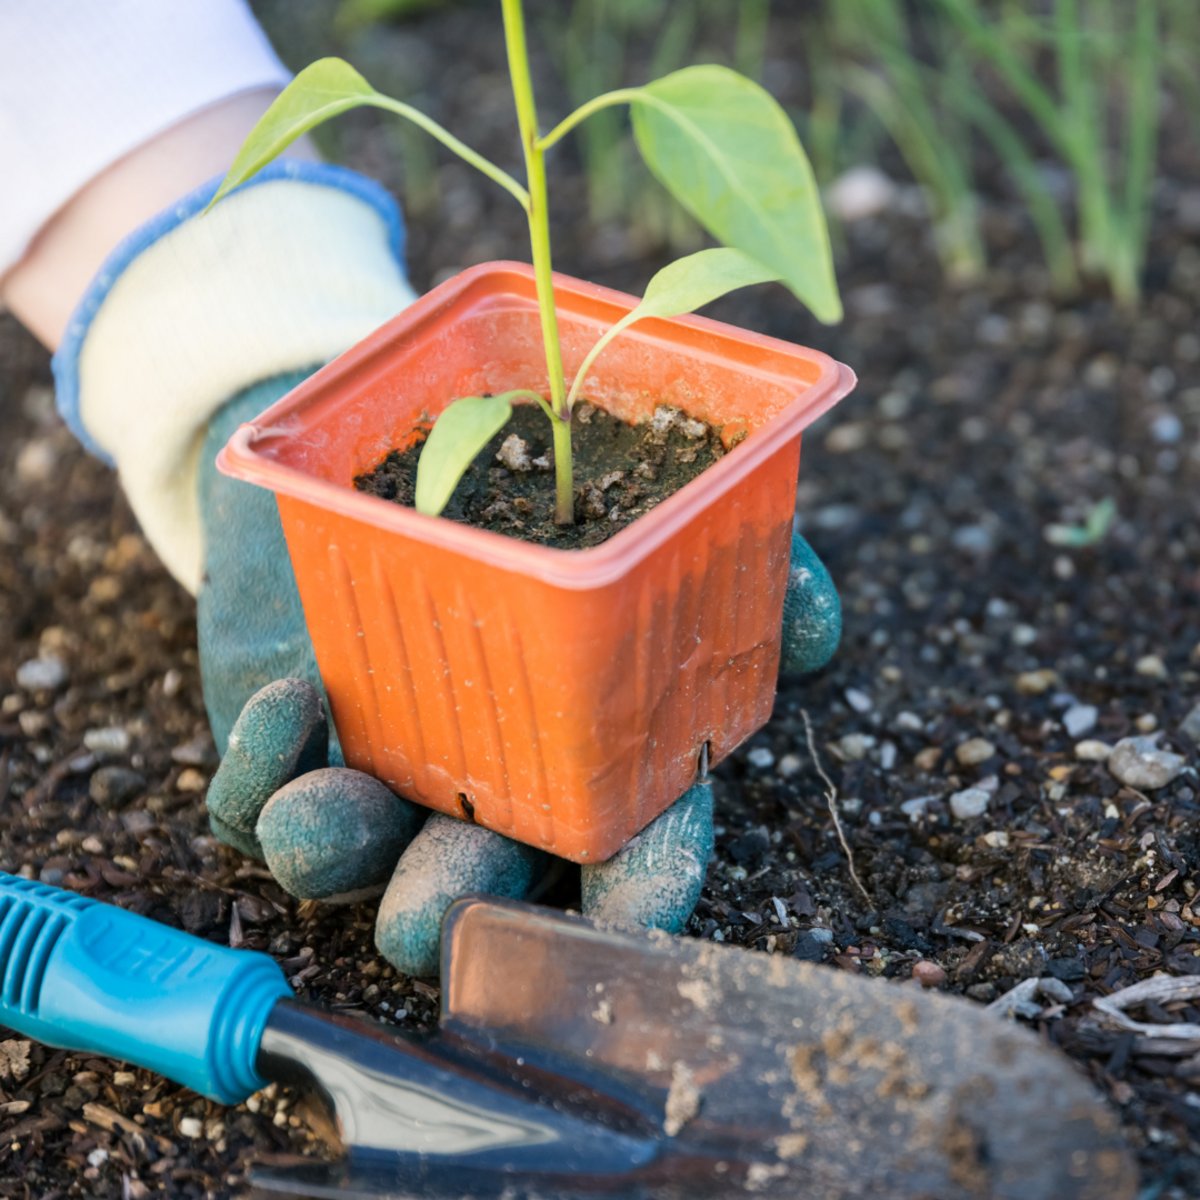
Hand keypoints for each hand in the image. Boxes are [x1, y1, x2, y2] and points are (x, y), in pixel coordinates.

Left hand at [202, 372, 839, 975]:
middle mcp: (492, 770)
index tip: (641, 917)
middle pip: (487, 868)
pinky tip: (288, 702)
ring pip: (365, 847)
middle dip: (457, 902)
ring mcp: (389, 759)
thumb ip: (730, 555)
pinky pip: (259, 789)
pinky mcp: (293, 737)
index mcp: (587, 737)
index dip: (643, 882)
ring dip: (341, 849)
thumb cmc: (539, 471)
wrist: (389, 428)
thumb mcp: (645, 497)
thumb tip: (819, 628)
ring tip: (320, 822)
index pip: (631, 834)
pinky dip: (263, 763)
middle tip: (430, 922)